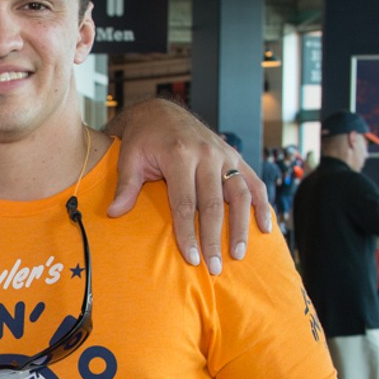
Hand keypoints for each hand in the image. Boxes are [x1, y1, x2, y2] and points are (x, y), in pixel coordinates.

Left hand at [107, 99, 271, 273]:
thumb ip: (125, 186)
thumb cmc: (143, 139)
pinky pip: (253, 182)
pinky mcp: (234, 156)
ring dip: (241, 226)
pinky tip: (265, 229)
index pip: (185, 204)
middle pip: (214, 204)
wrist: (161, 110)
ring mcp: (224, 154)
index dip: (188, 234)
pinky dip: (262, 205)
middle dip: (215, 239)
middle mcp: (207, 154)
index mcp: (180, 155)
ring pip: (240, 194)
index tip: (191, 259)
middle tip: (215, 268)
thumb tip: (113, 213)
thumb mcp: (128, 158)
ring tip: (239, 254)